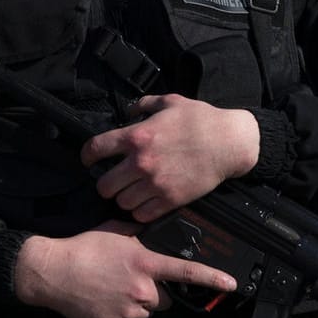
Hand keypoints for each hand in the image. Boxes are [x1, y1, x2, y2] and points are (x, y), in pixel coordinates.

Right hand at [13, 222, 235, 317]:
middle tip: (129, 279)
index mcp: (144, 263)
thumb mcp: (114, 232)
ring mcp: (129, 310)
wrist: (53, 272)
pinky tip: (103, 300)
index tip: (231, 284)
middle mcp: (142, 289)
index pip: (185, 271)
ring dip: (136, 303)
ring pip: (146, 311)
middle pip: (163, 297)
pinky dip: (120, 314)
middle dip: (153, 290)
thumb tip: (151, 235)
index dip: (212, 278)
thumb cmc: (82, 248)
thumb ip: (138, 236)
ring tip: (111, 289)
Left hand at [81, 94, 258, 221]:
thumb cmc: (201, 120)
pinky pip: (142, 214)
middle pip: (104, 185)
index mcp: (137, 136)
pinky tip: (144, 203)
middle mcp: (141, 162)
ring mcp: (155, 183)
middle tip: (112, 180)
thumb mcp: (169, 102)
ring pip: (121, 202)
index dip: (86, 156)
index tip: (88, 161)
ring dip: (123, 198)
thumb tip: (129, 110)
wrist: (230, 143)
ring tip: (130, 192)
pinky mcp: (171, 199)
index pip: (95, 149)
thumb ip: (144, 105)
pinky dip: (139, 211)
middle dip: (105, 183)